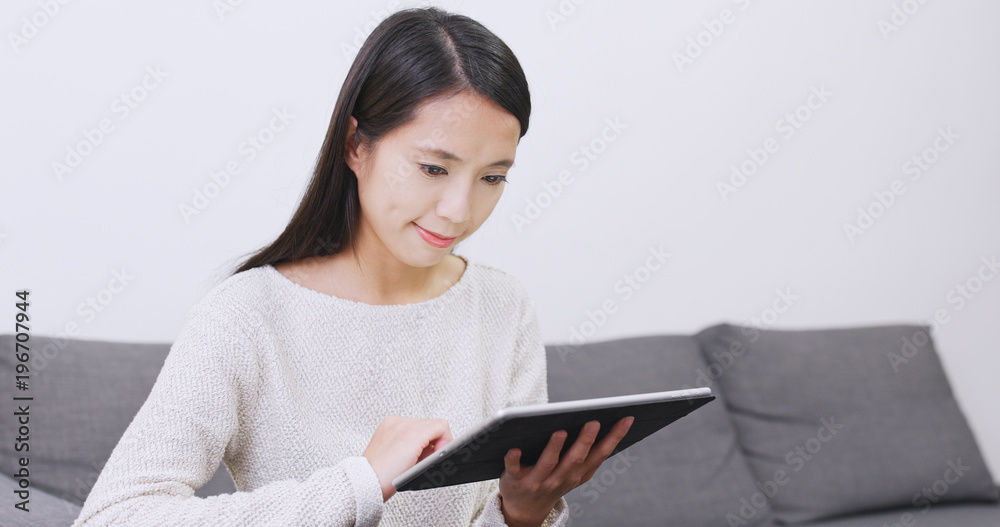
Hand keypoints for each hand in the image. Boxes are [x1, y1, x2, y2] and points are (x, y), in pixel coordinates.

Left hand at [361, 415, 452, 501]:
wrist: (366, 481)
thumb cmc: (388, 480)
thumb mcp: (419, 468)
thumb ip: (434, 452)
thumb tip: (440, 446)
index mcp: (412, 434)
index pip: (441, 426)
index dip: (445, 441)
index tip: (439, 452)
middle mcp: (401, 424)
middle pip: (431, 424)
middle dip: (432, 440)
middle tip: (425, 457)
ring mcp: (392, 423)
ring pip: (419, 423)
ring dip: (421, 437)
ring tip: (413, 454)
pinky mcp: (386, 425)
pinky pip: (406, 424)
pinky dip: (409, 434)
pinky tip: (404, 448)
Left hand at [498, 416, 634, 525]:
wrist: (524, 508)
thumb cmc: (552, 480)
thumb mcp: (574, 472)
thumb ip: (586, 453)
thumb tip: (601, 420)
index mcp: (579, 473)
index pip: (600, 454)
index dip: (614, 437)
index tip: (626, 418)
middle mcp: (561, 478)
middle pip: (575, 459)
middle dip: (585, 441)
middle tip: (593, 422)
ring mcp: (538, 481)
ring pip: (548, 464)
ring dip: (555, 448)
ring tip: (560, 432)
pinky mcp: (515, 480)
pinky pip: (514, 469)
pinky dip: (513, 459)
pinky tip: (514, 449)